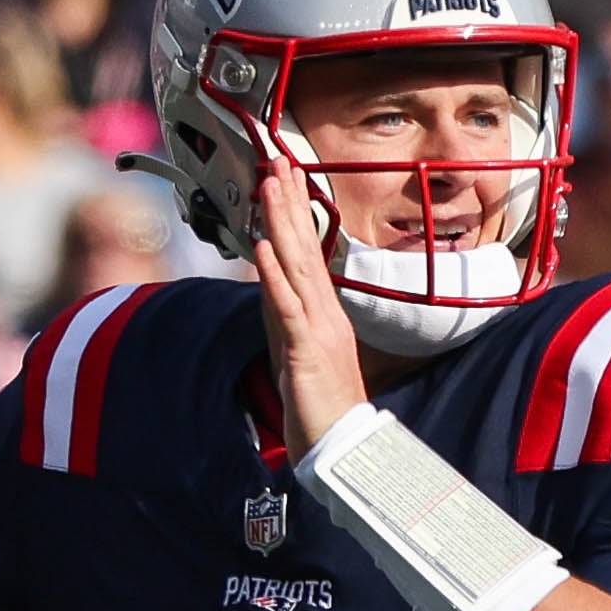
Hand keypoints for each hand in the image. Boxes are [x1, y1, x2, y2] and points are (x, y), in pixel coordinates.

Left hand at [248, 106, 367, 446]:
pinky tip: (265, 247)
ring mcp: (316, 330)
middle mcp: (323, 314)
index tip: (286, 176)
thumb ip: (284, 318)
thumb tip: (268, 285)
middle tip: (278, 162)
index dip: (296, 213)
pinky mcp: (306, 352)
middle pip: (303, 248)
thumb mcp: (297, 353)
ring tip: (272, 186)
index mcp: (323, 313)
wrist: (344, 449)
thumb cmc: (323, 407)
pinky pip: (288, 308)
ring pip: (296, 267)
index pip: (306, 252)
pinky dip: (275, 276)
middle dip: (289, 203)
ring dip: (283, 224)